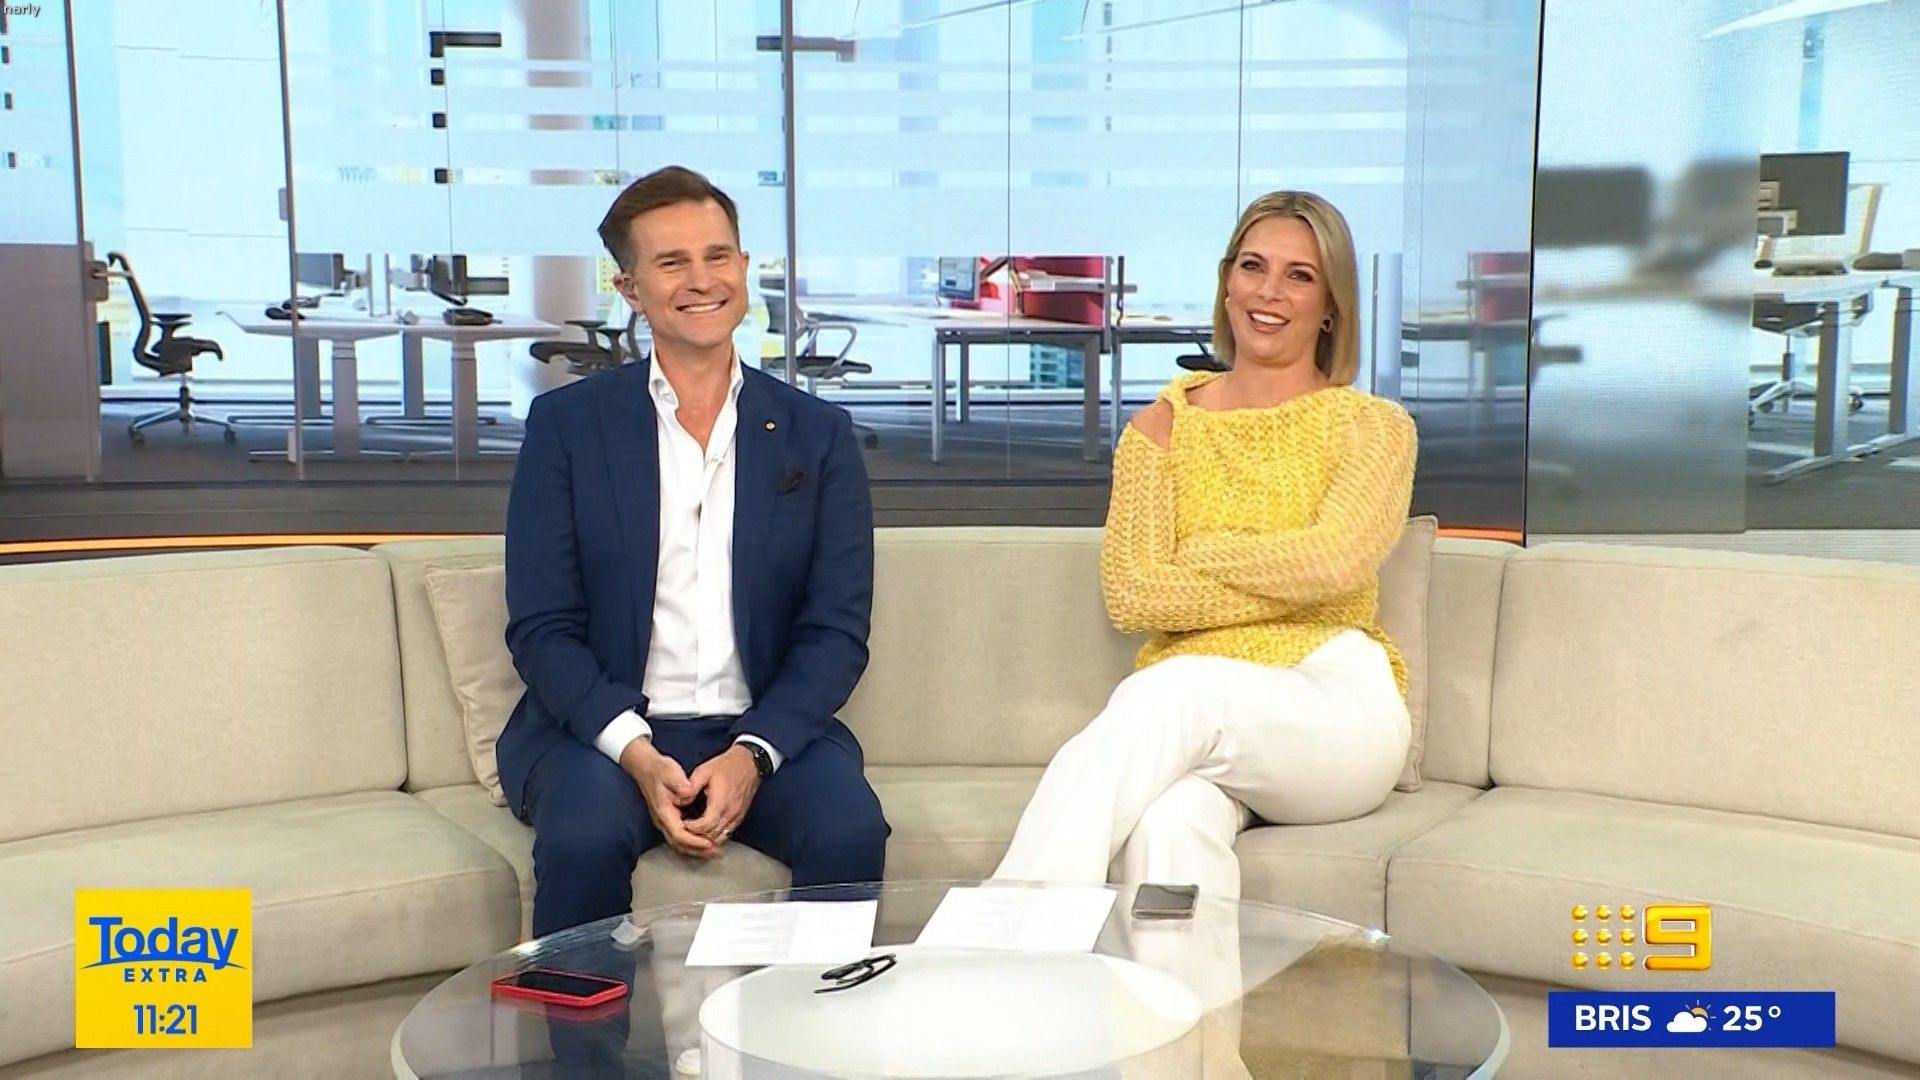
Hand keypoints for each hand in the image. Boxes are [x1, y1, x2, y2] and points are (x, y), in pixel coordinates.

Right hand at [618, 738, 716, 859]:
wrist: (646, 767)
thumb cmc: (659, 770)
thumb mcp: (670, 772)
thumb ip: (680, 784)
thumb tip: (689, 793)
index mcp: (664, 812)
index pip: (679, 834)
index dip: (694, 841)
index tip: (708, 843)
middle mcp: (663, 821)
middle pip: (679, 844)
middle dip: (698, 850)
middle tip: (716, 852)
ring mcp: (665, 822)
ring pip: (679, 843)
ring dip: (695, 849)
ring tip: (713, 852)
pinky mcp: (669, 820)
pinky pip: (680, 838)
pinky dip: (692, 843)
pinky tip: (703, 842)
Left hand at [683, 744, 762, 846]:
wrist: (749, 763)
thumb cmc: (726, 766)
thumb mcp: (704, 770)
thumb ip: (691, 785)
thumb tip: (680, 798)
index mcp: (721, 801)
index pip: (706, 825)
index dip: (692, 828)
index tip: (683, 823)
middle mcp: (731, 812)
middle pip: (712, 835)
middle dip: (697, 836)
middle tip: (685, 830)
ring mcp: (737, 816)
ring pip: (720, 838)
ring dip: (706, 839)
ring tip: (694, 832)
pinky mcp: (740, 817)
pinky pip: (727, 834)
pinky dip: (715, 836)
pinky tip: (706, 832)